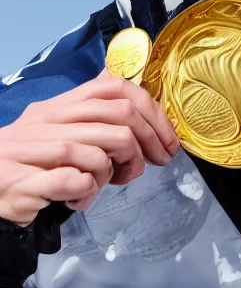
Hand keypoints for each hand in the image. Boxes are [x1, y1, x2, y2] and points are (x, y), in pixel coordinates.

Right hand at [0, 72, 179, 225]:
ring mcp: (35, 150)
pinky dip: (87, 194)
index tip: (165, 141)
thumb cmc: (27, 161)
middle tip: (148, 166)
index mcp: (59, 106)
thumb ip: (90, 113)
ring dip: (111, 174)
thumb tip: (133, 94)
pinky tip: (77, 199)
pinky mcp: (26, 182)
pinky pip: (76, 181)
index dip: (151, 113)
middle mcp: (47, 122)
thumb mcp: (56, 127)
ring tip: (100, 185)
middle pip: (118, 119)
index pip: (115, 88)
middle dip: (146, 145)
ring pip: (99, 154)